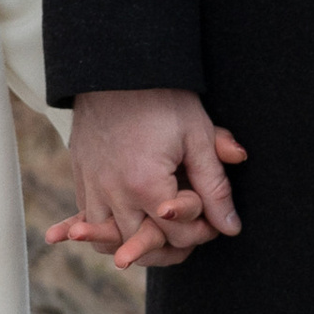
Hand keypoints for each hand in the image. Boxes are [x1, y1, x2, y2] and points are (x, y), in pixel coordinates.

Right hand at [46, 88, 248, 270]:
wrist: (118, 66)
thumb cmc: (162, 98)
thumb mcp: (197, 137)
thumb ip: (215, 186)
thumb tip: (231, 226)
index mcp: (146, 185)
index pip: (178, 236)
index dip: (202, 231)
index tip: (213, 216)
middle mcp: (113, 193)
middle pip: (143, 248)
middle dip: (171, 245)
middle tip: (191, 228)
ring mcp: (92, 186)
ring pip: (108, 241)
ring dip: (134, 242)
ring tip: (159, 231)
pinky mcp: (81, 176)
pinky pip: (90, 219)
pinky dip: (105, 228)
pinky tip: (126, 218)